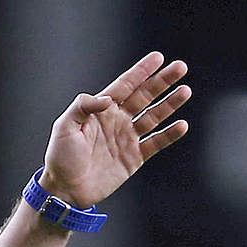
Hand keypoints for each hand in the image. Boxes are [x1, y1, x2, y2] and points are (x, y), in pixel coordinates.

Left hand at [39, 52, 191, 207]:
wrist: (65, 189)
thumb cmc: (60, 157)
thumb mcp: (64, 126)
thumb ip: (82, 107)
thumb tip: (107, 99)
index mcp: (100, 111)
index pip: (124, 86)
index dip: (141, 72)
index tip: (158, 57)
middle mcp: (117, 121)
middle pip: (144, 96)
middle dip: (162, 82)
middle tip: (180, 67)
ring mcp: (127, 138)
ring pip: (154, 116)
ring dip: (170, 104)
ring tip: (185, 90)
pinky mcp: (134, 157)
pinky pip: (156, 143)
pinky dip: (169, 135)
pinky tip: (181, 125)